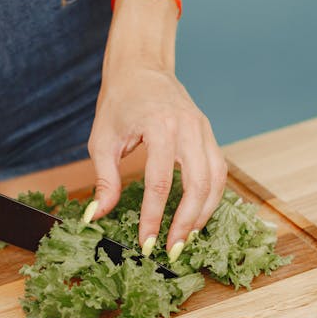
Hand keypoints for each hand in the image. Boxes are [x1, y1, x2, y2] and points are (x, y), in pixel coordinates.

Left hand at [87, 65, 226, 258]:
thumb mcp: (102, 140)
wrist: (141, 67)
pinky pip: (219, 172)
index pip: (161, 182)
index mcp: (160, 126)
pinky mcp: (209, 135)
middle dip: (186, 222)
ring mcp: (204, 130)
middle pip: (197, 185)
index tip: (146, 242)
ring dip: (203, 214)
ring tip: (187, 238)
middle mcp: (188, 128)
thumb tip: (97, 216)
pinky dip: (211, 197)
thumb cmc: (119, 101)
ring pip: (215, 180)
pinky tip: (197, 216)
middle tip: (172, 250)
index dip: (154, 217)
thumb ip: (104, 181)